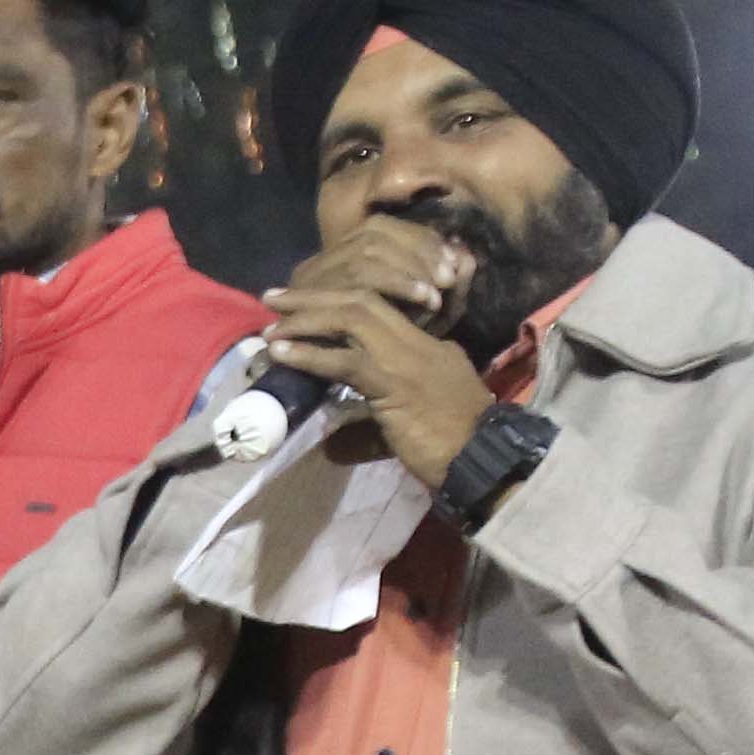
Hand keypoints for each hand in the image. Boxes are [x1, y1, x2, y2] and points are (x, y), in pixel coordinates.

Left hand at [263, 217, 494, 487]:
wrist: (483, 459)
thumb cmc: (454, 445)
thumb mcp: (416, 414)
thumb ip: (380, 413)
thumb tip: (335, 442)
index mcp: (427, 342)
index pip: (377, 304)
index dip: (336, 300)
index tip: (302, 302)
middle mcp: (418, 340)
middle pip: (360, 298)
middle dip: (314, 295)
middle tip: (274, 297)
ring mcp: (407, 358)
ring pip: (351, 318)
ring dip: (305, 318)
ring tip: (270, 327)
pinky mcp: (395, 384)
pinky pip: (347, 362)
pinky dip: (310, 355)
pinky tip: (283, 353)